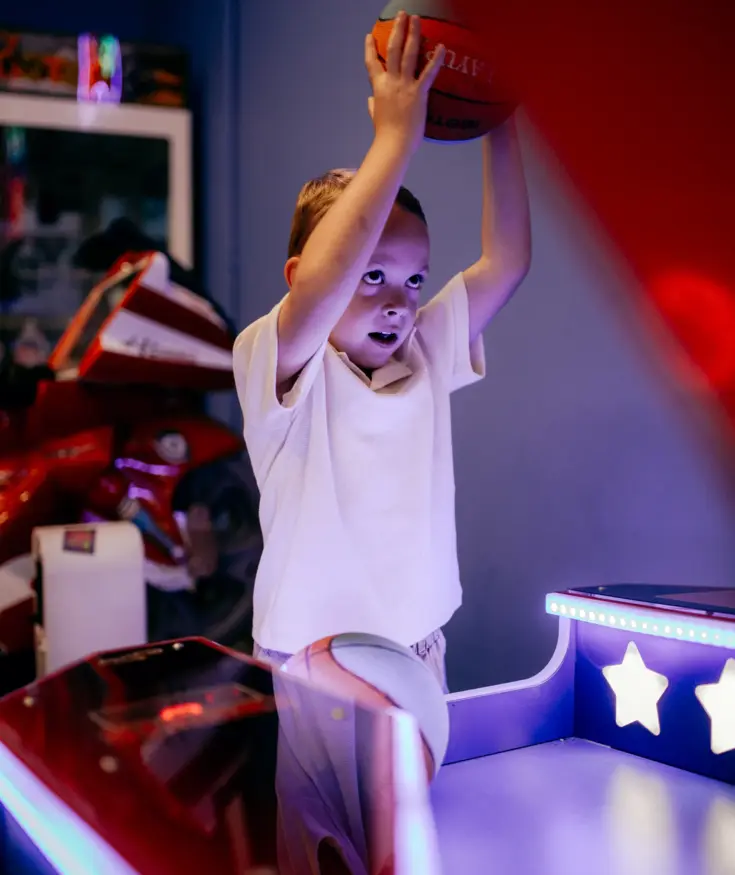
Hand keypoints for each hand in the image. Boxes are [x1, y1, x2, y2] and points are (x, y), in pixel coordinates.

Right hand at [365, 12, 444, 153]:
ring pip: (408, 53)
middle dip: (397, 29)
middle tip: (402, 15)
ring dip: (413, 34)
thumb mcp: (375, 117)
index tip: (369, 36)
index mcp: (378, 87)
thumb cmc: (385, 134)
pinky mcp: (419, 93)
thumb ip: (372, 106)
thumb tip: (370, 101)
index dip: (369, 48)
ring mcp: (405, 86)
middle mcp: (390, 82)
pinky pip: (429, 72)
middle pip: (392, 49)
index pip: (371, 63)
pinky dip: (436, 58)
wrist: (394, 144)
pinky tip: (442, 46)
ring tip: (416, 19)